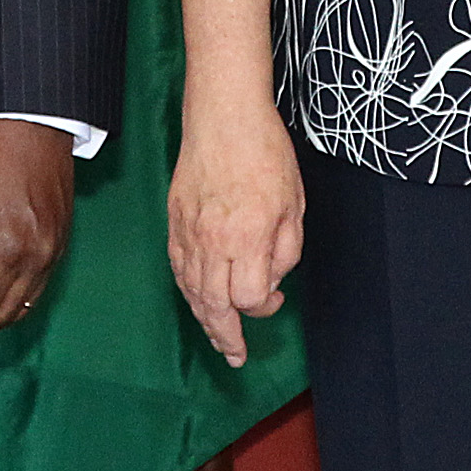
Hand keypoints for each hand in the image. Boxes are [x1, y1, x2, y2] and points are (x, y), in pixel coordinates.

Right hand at [168, 97, 301, 368]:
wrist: (224, 116)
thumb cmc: (265, 154)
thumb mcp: (295, 205)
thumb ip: (286, 251)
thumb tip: (270, 282)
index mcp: (248, 237)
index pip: (248, 298)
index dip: (264, 307)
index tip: (275, 296)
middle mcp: (213, 241)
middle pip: (213, 305)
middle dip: (226, 335)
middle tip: (235, 354)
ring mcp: (189, 232)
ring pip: (191, 291)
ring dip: (204, 319)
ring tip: (217, 338)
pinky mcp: (175, 220)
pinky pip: (178, 267)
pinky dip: (187, 289)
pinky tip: (197, 300)